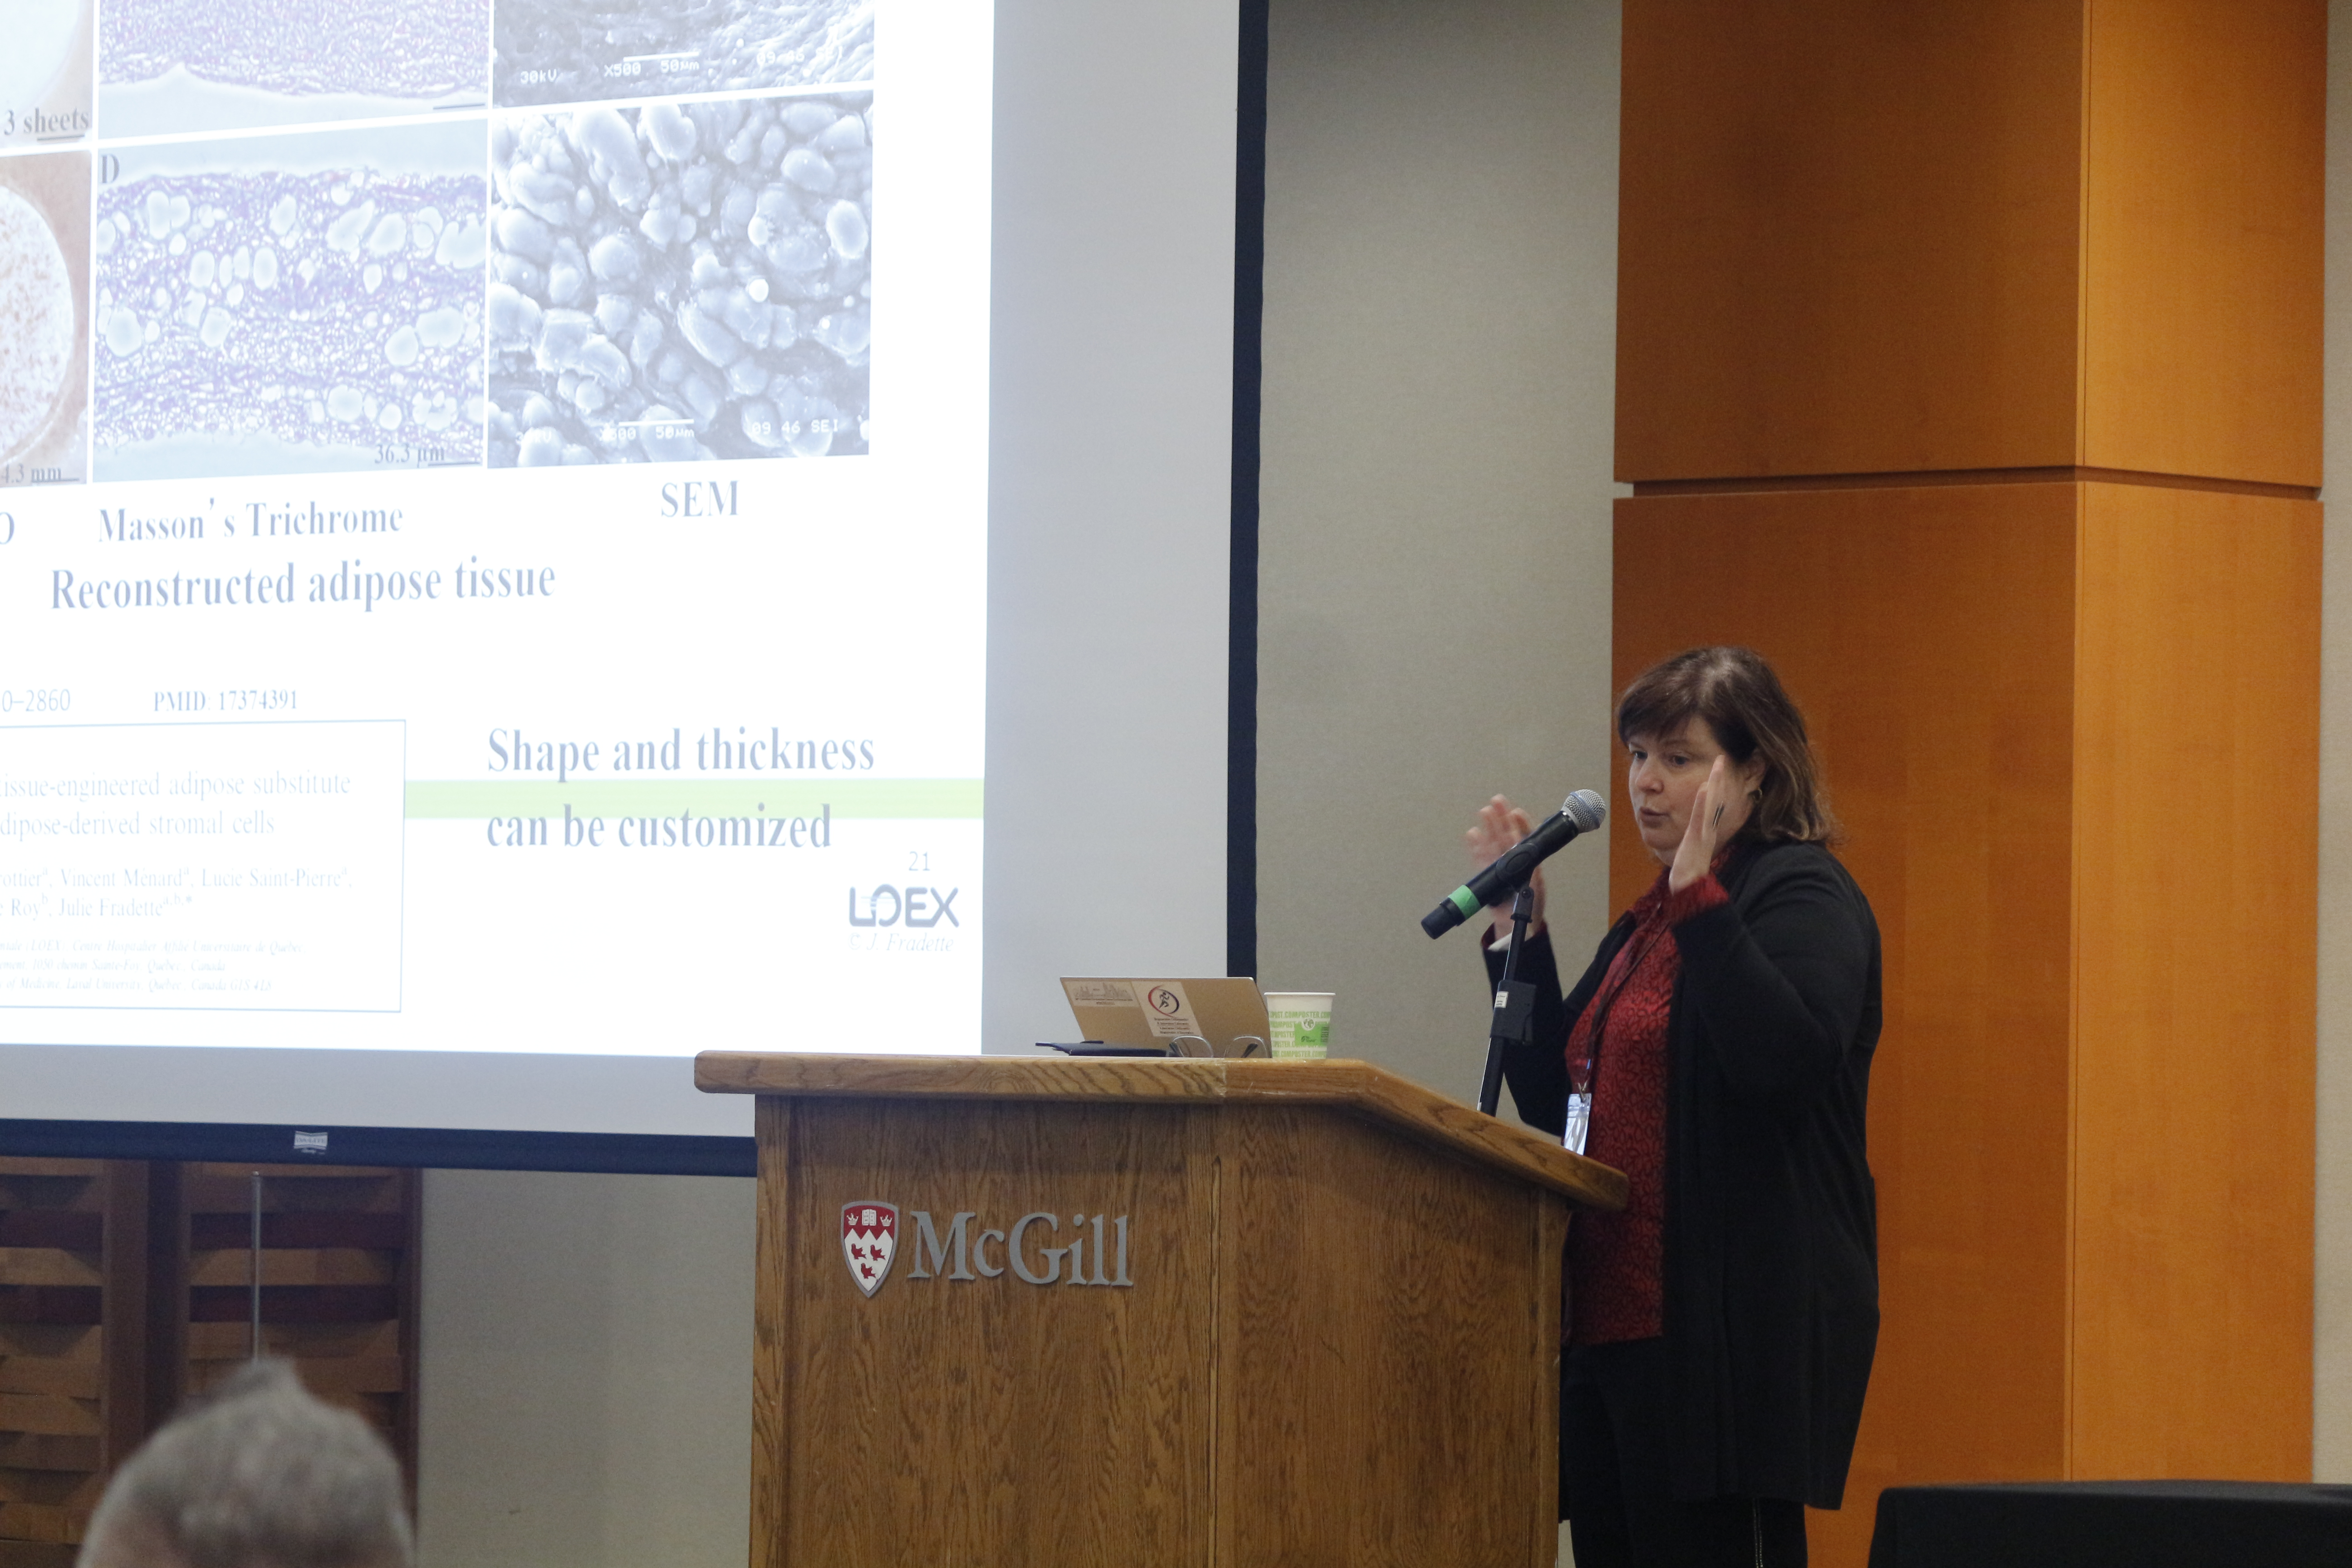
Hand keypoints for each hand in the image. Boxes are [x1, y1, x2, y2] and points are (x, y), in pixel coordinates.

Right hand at [1465, 794, 1545, 940]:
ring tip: (1485, 811)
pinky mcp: (1485, 876)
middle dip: (1502, 818)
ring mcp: (1497, 866)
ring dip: (1488, 828)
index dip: (1520, 824)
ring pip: (1492, 843)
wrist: (1516, 926)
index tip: (1516, 812)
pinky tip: (1473, 833)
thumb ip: (1530, 874)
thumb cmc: (1529, 906)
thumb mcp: (1535, 888)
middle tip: (1497, 801)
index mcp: (1527, 861)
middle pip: (1505, 835)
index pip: (1524, 837)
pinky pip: (1479, 859)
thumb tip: (1527, 861)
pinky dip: (1475, 847)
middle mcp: (1511, 860)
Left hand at [1669, 755, 1754, 891]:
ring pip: (1711, 804)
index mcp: (1705, 829)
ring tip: (1718, 765)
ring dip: (1715, 783)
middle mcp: (1707, 828)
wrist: (1689, 889)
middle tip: (1722, 757)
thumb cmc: (1688, 872)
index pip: (1712, 803)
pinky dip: (1702, 802)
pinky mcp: (1696, 838)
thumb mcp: (1692, 851)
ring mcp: (1703, 832)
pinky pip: (1700, 817)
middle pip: (1715, 799)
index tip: (1717, 768)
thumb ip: (1695, 840)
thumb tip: (1695, 834)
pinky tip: (1703, 786)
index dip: (1715, 786)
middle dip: (1719, 777)